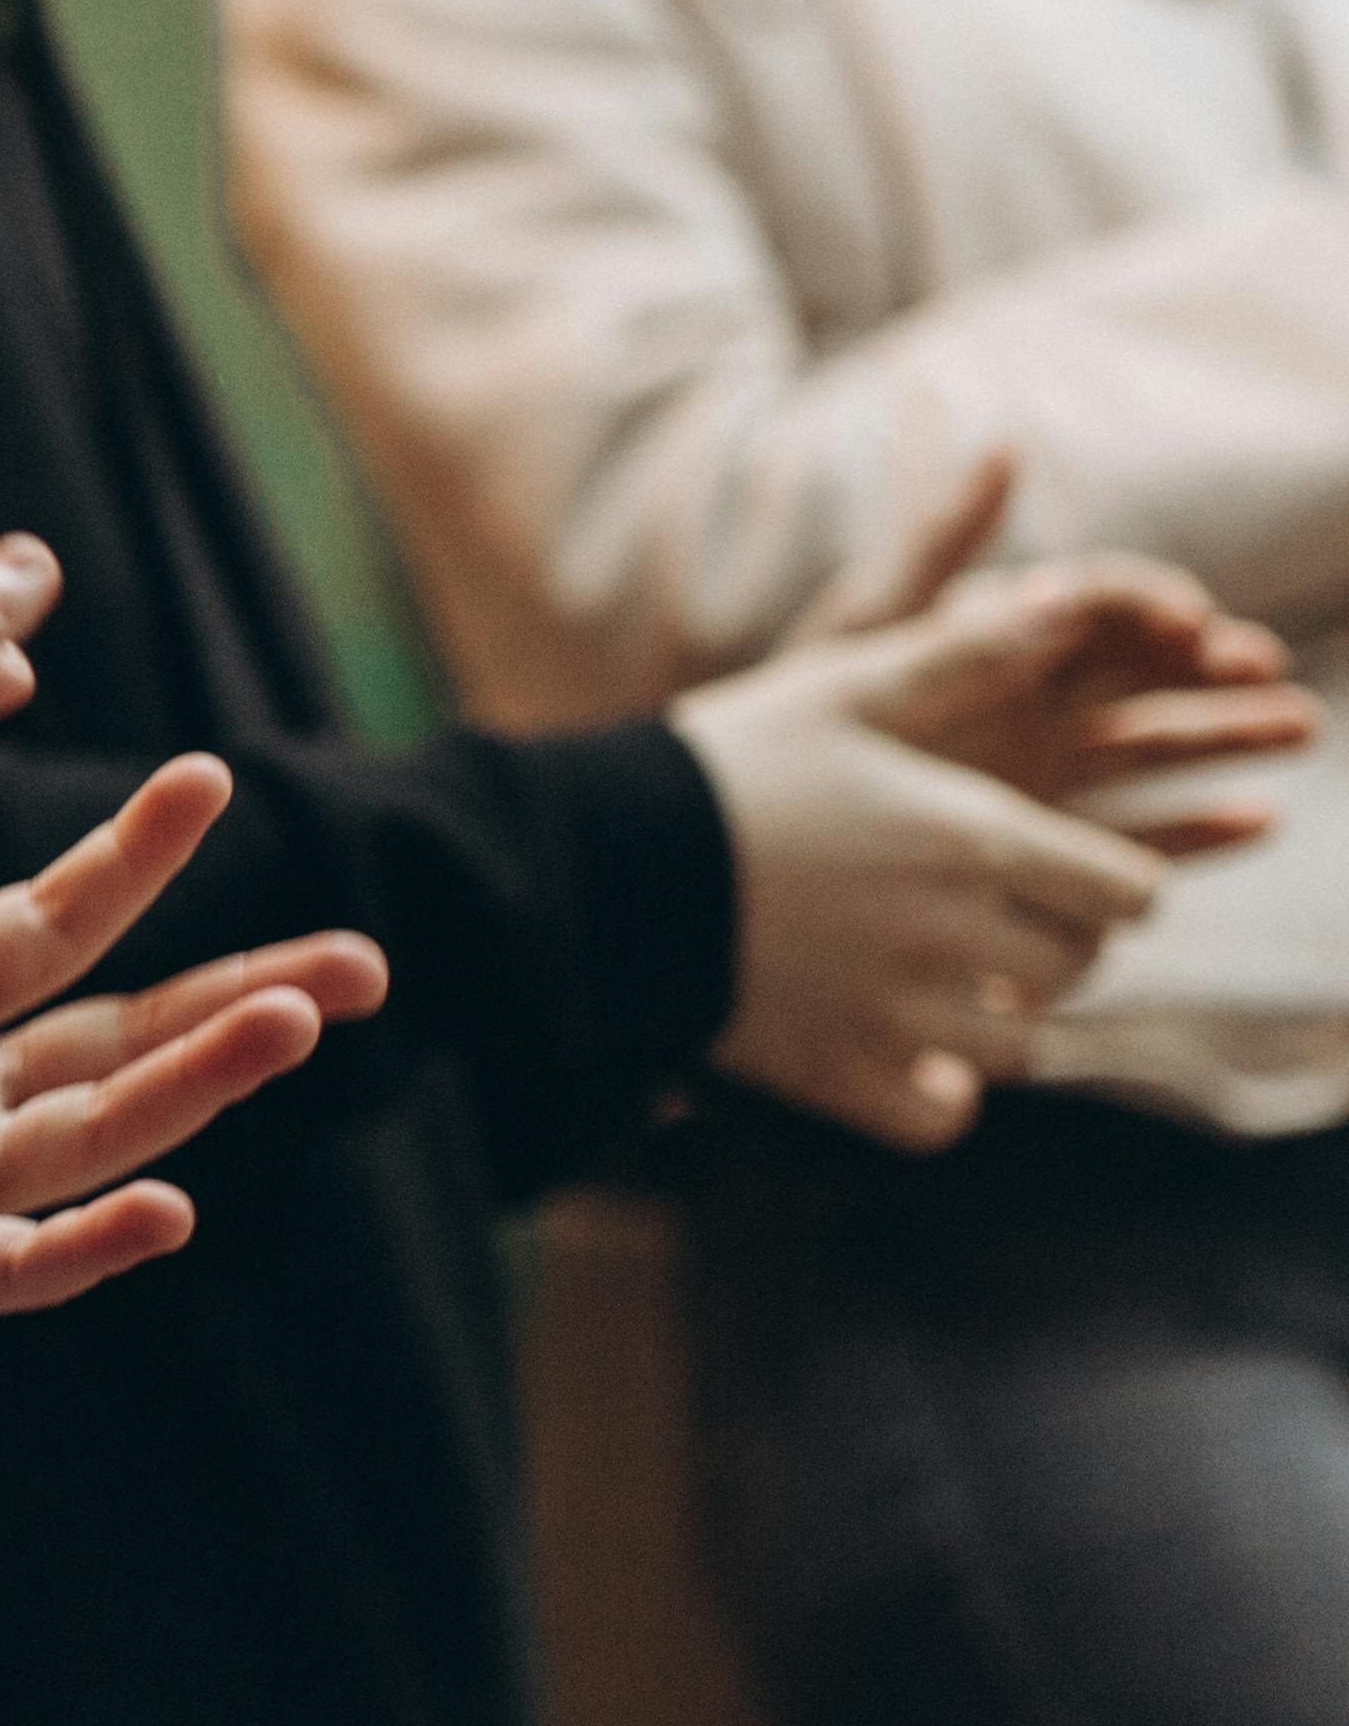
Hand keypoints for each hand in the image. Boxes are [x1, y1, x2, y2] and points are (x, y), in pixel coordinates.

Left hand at [0, 759, 385, 1436]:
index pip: (47, 924)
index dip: (129, 856)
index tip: (212, 776)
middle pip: (120, 1033)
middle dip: (242, 990)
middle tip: (373, 956)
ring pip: (98, 1132)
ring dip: (201, 1082)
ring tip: (305, 1020)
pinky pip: (15, 1260)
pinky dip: (96, 1242)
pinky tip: (176, 1212)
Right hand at [674, 552, 1300, 1147]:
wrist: (595, 861)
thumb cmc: (726, 760)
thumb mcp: (842, 686)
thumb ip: (963, 654)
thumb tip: (1068, 610)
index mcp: (974, 840)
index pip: (1130, 894)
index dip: (1106, 878)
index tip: (1058, 866)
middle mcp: (956, 936)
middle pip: (1077, 969)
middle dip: (1049, 940)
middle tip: (980, 909)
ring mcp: (901, 1016)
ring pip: (1020, 1047)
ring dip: (994, 1016)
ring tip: (932, 974)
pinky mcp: (840, 1074)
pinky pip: (942, 1115)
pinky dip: (937, 1093)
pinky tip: (901, 1049)